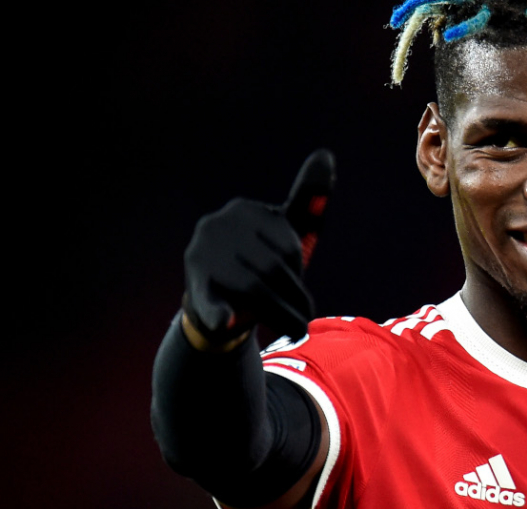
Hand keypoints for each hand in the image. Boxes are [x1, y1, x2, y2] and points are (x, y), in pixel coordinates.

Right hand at [182, 149, 335, 349]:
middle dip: (292, 295)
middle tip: (303, 317)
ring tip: (294, 329)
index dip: (296, 269)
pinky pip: (209, 301)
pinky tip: (225, 321)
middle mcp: (216, 226)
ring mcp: (201, 257)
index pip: (287, 244)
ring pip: (255, 289)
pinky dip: (219, 313)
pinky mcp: (193, 288)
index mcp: (243, 211)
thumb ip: (307, 200)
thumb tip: (325, 153)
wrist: (221, 308)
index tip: (295, 281)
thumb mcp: (285, 234)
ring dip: (280, 314)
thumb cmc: (259, 266)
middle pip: (272, 267)